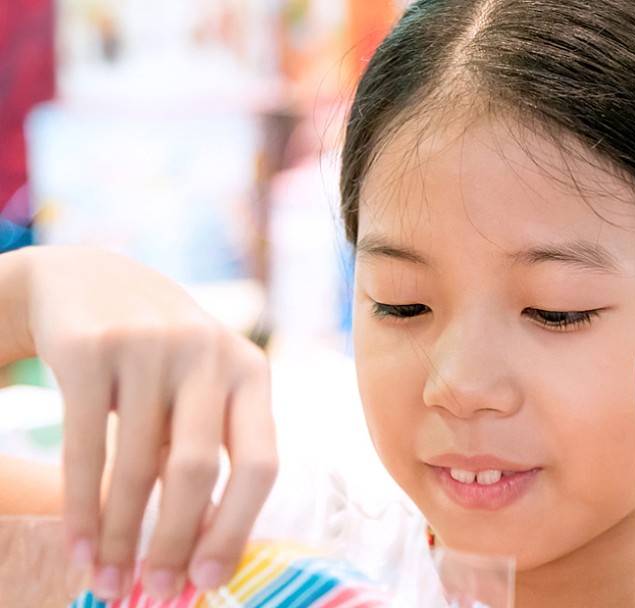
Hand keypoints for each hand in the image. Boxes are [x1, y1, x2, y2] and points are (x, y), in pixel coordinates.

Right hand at [21, 247, 277, 599]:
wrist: (83, 282)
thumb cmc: (156, 357)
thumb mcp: (200, 387)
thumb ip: (211, 448)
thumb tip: (206, 548)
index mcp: (252, 371)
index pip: (262, 463)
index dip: (237, 528)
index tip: (211, 581)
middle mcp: (209, 354)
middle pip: (200, 472)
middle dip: (177, 542)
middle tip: (157, 592)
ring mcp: (152, 347)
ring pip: (138, 466)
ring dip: (122, 535)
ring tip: (111, 580)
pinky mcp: (93, 350)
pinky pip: (85, 448)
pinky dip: (82, 508)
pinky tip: (81, 546)